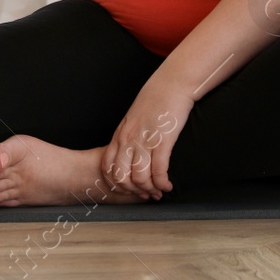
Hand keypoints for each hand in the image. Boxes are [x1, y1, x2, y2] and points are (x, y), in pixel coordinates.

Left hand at [101, 78, 194, 198]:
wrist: (171, 85)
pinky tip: (168, 185)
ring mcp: (144, 141)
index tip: (130, 189)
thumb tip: (130, 153)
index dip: (117, 184)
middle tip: (145, 194)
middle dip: (133, 191)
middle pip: (122, 177)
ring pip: (140, 178)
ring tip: (159, 191)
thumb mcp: (133, 118)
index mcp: (120, 135)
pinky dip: (162, 183)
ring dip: (150, 190)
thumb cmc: (154, 100)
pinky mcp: (162, 141)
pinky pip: (159, 171)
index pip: (108, 168)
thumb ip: (129, 136)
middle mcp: (129, 140)